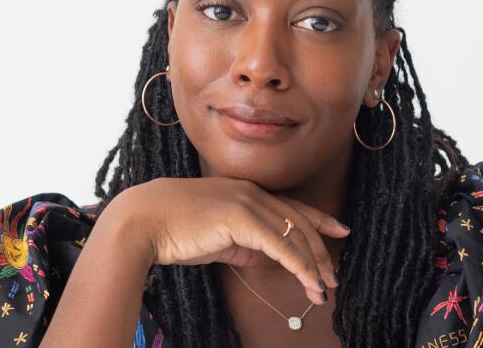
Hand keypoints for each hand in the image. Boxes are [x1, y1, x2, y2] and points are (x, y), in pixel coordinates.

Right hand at [114, 176, 350, 304]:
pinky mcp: (241, 218)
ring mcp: (247, 202)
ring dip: (313, 265)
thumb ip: (245, 244)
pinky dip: (299, 266)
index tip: (340, 230)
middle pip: (299, 221)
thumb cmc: (173, 230)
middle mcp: (251, 192)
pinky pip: (280, 246)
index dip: (319, 219)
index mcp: (245, 192)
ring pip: (294, 235)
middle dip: (321, 250)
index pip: (291, 206)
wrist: (142, 221)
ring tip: (323, 290)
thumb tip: (271, 257)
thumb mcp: (218, 238)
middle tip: (334, 277)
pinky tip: (309, 282)